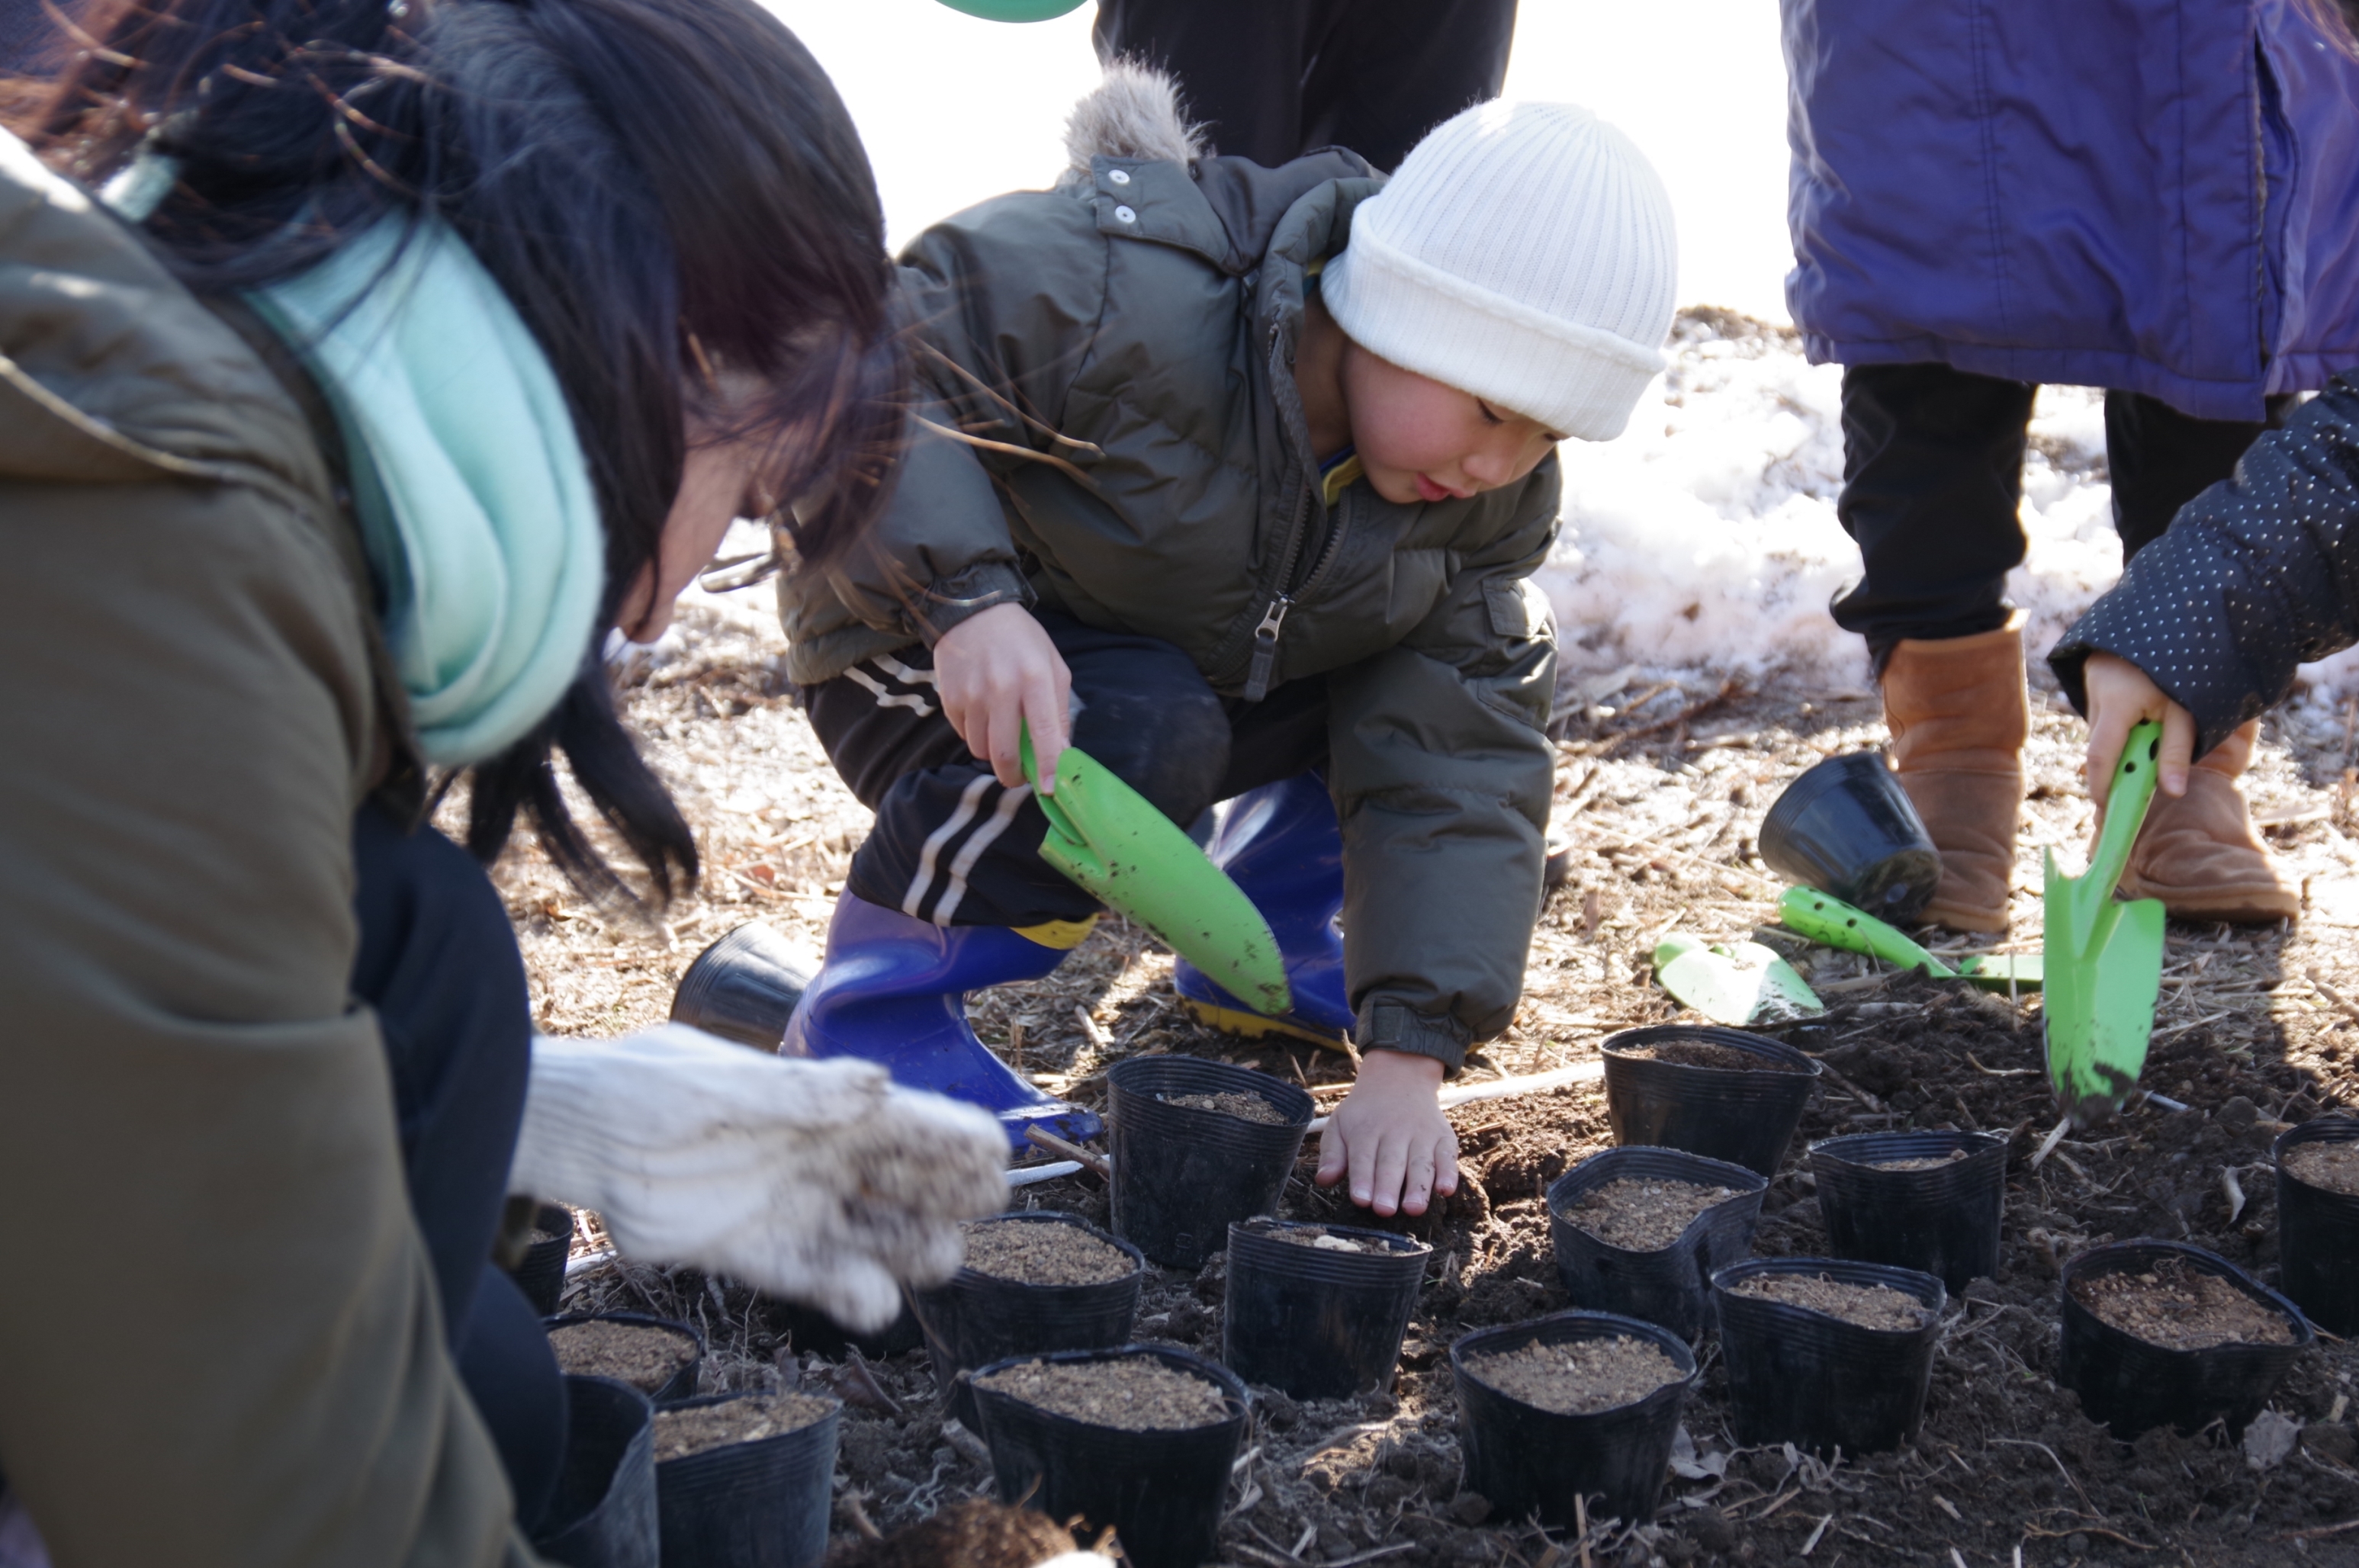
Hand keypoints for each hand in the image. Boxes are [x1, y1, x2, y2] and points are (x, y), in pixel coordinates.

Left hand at [509, 1025, 1008, 1331]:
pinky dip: (848, 1295)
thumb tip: (877, 1086)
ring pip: (871, 1237)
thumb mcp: (718, 1084)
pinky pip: (814, 1279)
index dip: (953, 1139)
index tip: (992, 1161)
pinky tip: (872, 1307)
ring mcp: (793, 1208)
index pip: (907, 1122)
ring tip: (931, 1264)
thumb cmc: (645, 1087)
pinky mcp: (756, 1253)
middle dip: (945, 1201)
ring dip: (907, 1252)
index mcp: (824, 1107)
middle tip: (970, 1220)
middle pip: (905, 1184)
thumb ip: (797, 1094)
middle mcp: (820, 1158)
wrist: (577, 1136)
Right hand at [933, 603, 1071, 791]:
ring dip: (992, 753)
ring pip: (980, 749)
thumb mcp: (1053, 665)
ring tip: (1000, 735)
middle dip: (1012, 774)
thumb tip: (1061, 751)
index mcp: (1035, 678)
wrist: (972, 610)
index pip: (1044, 732)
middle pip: (1003, 753)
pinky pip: (963, 734)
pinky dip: (975, 734)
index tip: (1050, 789)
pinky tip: (983, 715)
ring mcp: (971, 694)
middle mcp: (1001, 688)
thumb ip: (1060, 709)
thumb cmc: (1021, 640)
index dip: (1048, 765)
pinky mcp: (949, 697)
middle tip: (1018, 776)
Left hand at [1314, 1050, 1458, 1216]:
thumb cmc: (1364, 1113)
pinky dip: (1449, 1173)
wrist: (1399, 1078)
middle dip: (1388, 1187)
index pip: (1362, 1158)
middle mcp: (1395, 1132)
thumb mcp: (1340, 1125)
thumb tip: (1323, 1179)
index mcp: (1365, 1130)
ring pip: (1420, 1163)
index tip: (1361, 1200)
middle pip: (1391, 1163)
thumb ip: (1332, 1154)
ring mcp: (1422, 1135)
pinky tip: (1446, 1190)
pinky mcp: (1443, 1138)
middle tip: (1384, 1210)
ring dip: (1418, 1187)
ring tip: (1414, 1208)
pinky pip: (1448, 1155)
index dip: (1362, 1179)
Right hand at [2082, 652, 2196, 805]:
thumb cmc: (2188, 665)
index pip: (2101, 756)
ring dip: (2121, 741)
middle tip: (2137, 776)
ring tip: (2150, 731)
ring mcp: (2092, 682)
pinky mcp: (2094, 675)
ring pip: (2102, 729)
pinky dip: (2120, 723)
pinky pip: (2104, 712)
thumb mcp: (2187, 711)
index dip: (2102, 786)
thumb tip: (2172, 792)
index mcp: (2118, 702)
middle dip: (2118, 764)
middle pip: (2100, 745)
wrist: (2175, 615)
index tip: (2108, 808)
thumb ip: (2177, 752)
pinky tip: (2141, 713)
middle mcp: (2097, 693)